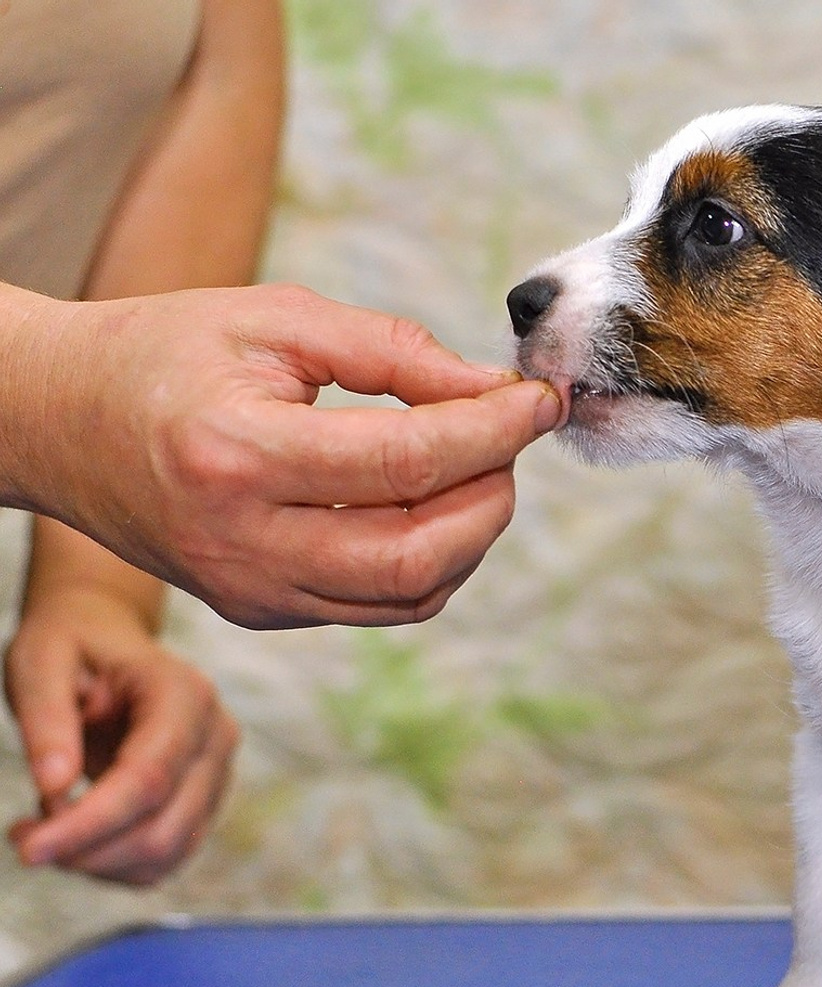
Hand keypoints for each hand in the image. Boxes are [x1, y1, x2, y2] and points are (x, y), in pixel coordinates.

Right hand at [2, 283, 563, 628]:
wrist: (56, 420)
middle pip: (421, 552)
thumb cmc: (165, 353)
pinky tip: (434, 503)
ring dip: (472, 535)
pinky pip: (379, 607)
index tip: (542, 397)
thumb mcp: (274, 318)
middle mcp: (244, 542)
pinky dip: (431, 562)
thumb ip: (395, 350)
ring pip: (411, 595)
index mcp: (238, 455)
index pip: (408, 461)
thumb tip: (495, 389)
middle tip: (510, 437)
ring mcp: (250, 591)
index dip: (495, 430)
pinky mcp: (260, 611)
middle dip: (494, 495)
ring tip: (477, 466)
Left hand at [5, 587, 236, 884]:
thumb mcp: (40, 663)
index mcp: (184, 695)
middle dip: (86, 851)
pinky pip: (164, 858)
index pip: (147, 779)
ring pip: (166, 853)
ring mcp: (218, 773)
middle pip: (162, 828)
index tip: (28, 850)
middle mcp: (216, 737)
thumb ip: (47, 719)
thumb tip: (54, 786)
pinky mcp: (205, 801)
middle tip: (21, 836)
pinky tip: (76, 834)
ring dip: (96, 862)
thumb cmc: (72, 647)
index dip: (90, 822)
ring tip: (42, 829)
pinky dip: (112, 864)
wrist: (106, 642)